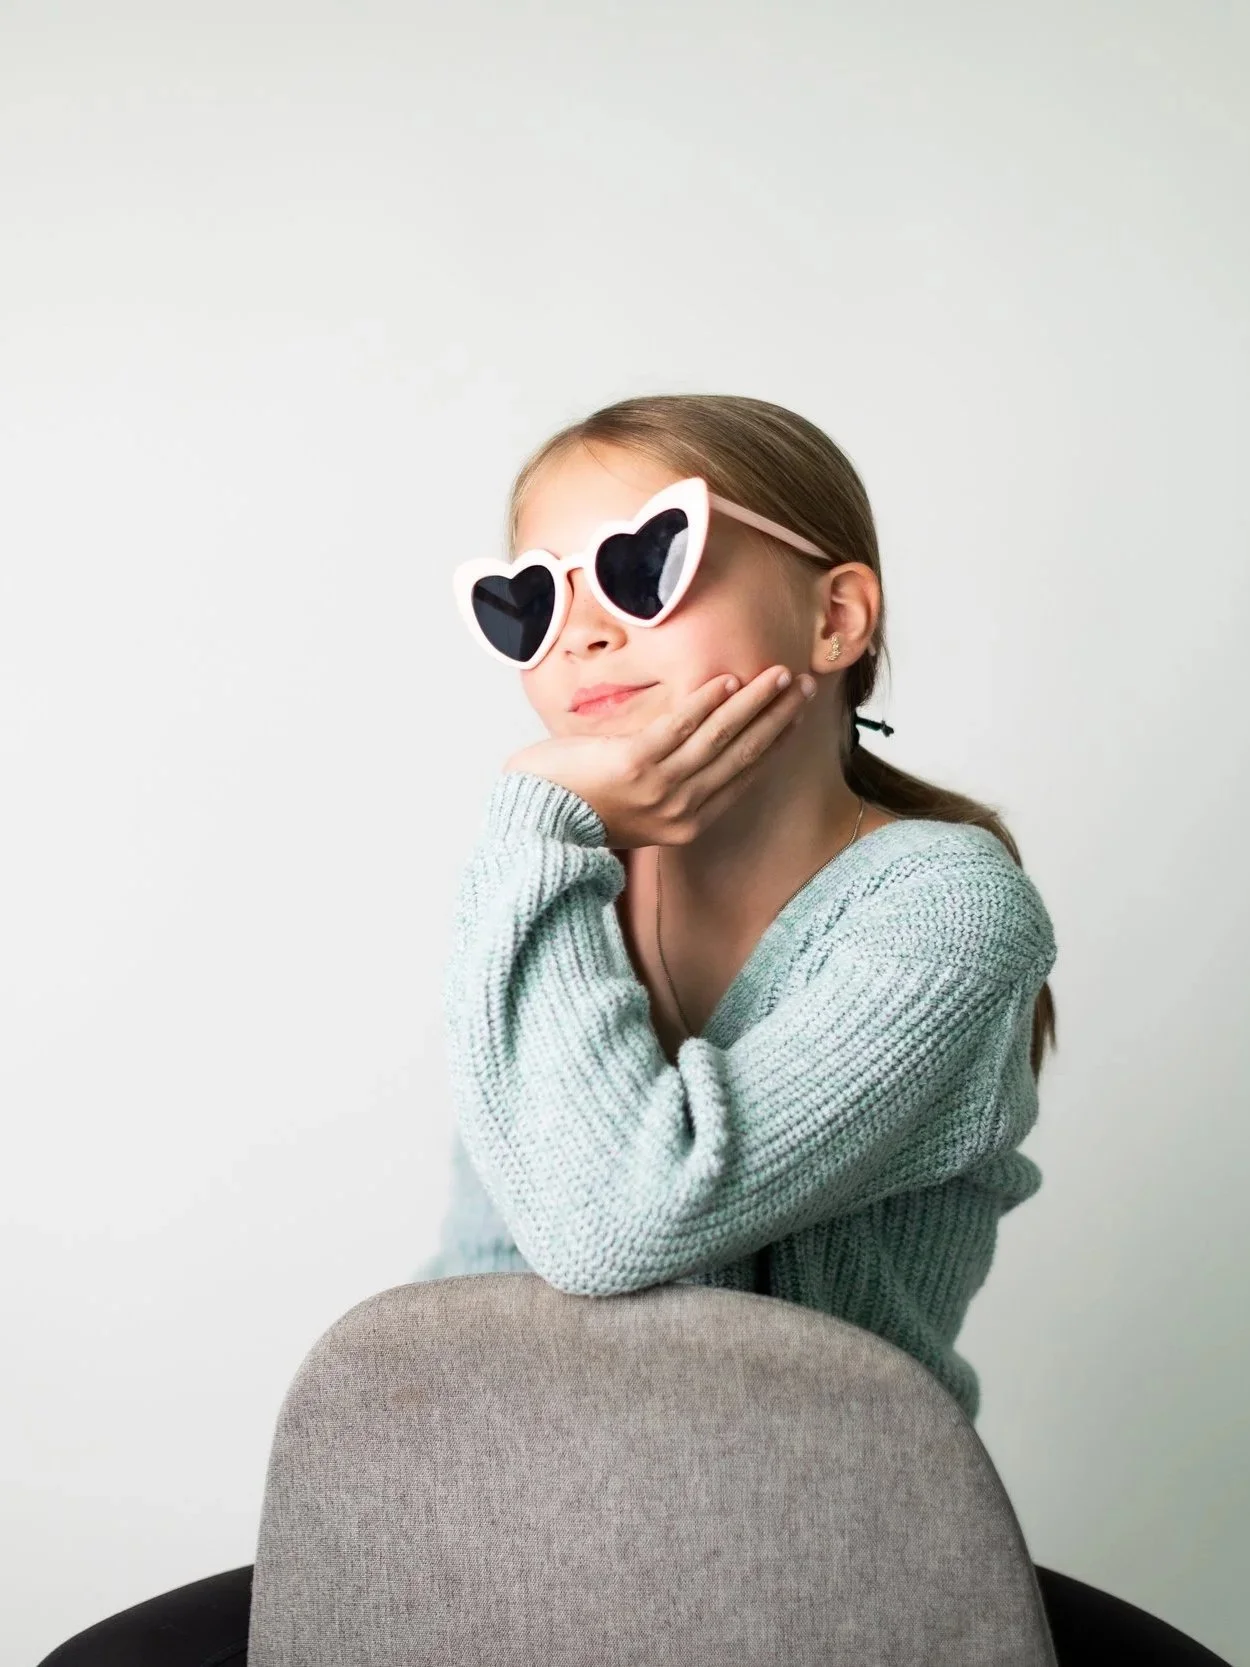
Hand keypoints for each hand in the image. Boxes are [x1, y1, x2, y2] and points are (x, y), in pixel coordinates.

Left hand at [503, 665, 816, 848]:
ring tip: (777, 675)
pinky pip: (680, 729)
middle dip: (776, 717)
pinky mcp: (634, 767)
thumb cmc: (576, 810)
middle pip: (742, 755)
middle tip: (802, 685)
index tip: (795, 713)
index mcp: (686, 824)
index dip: (774, 740)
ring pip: (719, 740)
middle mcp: (681, 811)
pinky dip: (706, 704)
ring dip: (752, 703)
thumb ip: (668, 781)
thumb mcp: (635, 805)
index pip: (744, 775)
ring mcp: (660, 790)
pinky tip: (727, 682)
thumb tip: (692, 743)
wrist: (532, 825)